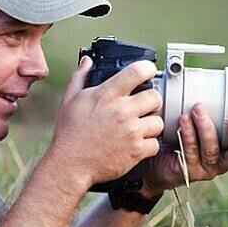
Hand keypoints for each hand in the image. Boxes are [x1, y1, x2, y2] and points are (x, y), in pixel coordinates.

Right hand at [46, 57, 163, 190]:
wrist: (70, 164)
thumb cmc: (69, 133)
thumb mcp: (70, 100)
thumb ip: (80, 77)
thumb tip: (87, 62)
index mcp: (107, 95)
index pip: (137, 72)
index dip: (147, 68)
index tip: (147, 71)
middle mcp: (122, 111)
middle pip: (155, 97)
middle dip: (152, 100)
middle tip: (144, 106)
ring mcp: (131, 132)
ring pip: (158, 121)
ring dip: (151, 124)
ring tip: (140, 127)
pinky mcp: (136, 151)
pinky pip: (155, 144)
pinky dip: (148, 145)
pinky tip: (137, 143)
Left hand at [138, 103, 227, 195]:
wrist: (155, 158)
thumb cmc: (180, 136)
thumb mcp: (200, 121)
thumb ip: (210, 107)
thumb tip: (211, 76)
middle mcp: (220, 162)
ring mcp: (204, 167)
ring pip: (211, 151)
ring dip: (206, 128)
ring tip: (197, 109)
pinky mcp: (186, 169)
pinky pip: (189, 152)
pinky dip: (187, 134)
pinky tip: (182, 121)